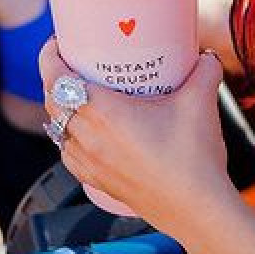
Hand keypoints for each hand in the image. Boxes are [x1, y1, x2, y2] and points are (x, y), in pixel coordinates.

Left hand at [38, 40, 233, 235]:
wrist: (198, 209)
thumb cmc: (193, 158)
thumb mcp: (201, 99)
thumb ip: (203, 69)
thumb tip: (205, 55)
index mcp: (103, 113)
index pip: (55, 78)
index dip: (49, 57)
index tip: (57, 43)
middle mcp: (88, 139)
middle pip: (52, 102)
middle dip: (55, 78)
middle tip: (74, 63)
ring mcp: (90, 164)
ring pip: (57, 130)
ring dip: (61, 110)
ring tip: (80, 96)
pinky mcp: (98, 183)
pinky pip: (70, 155)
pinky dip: (71, 139)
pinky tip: (89, 134)